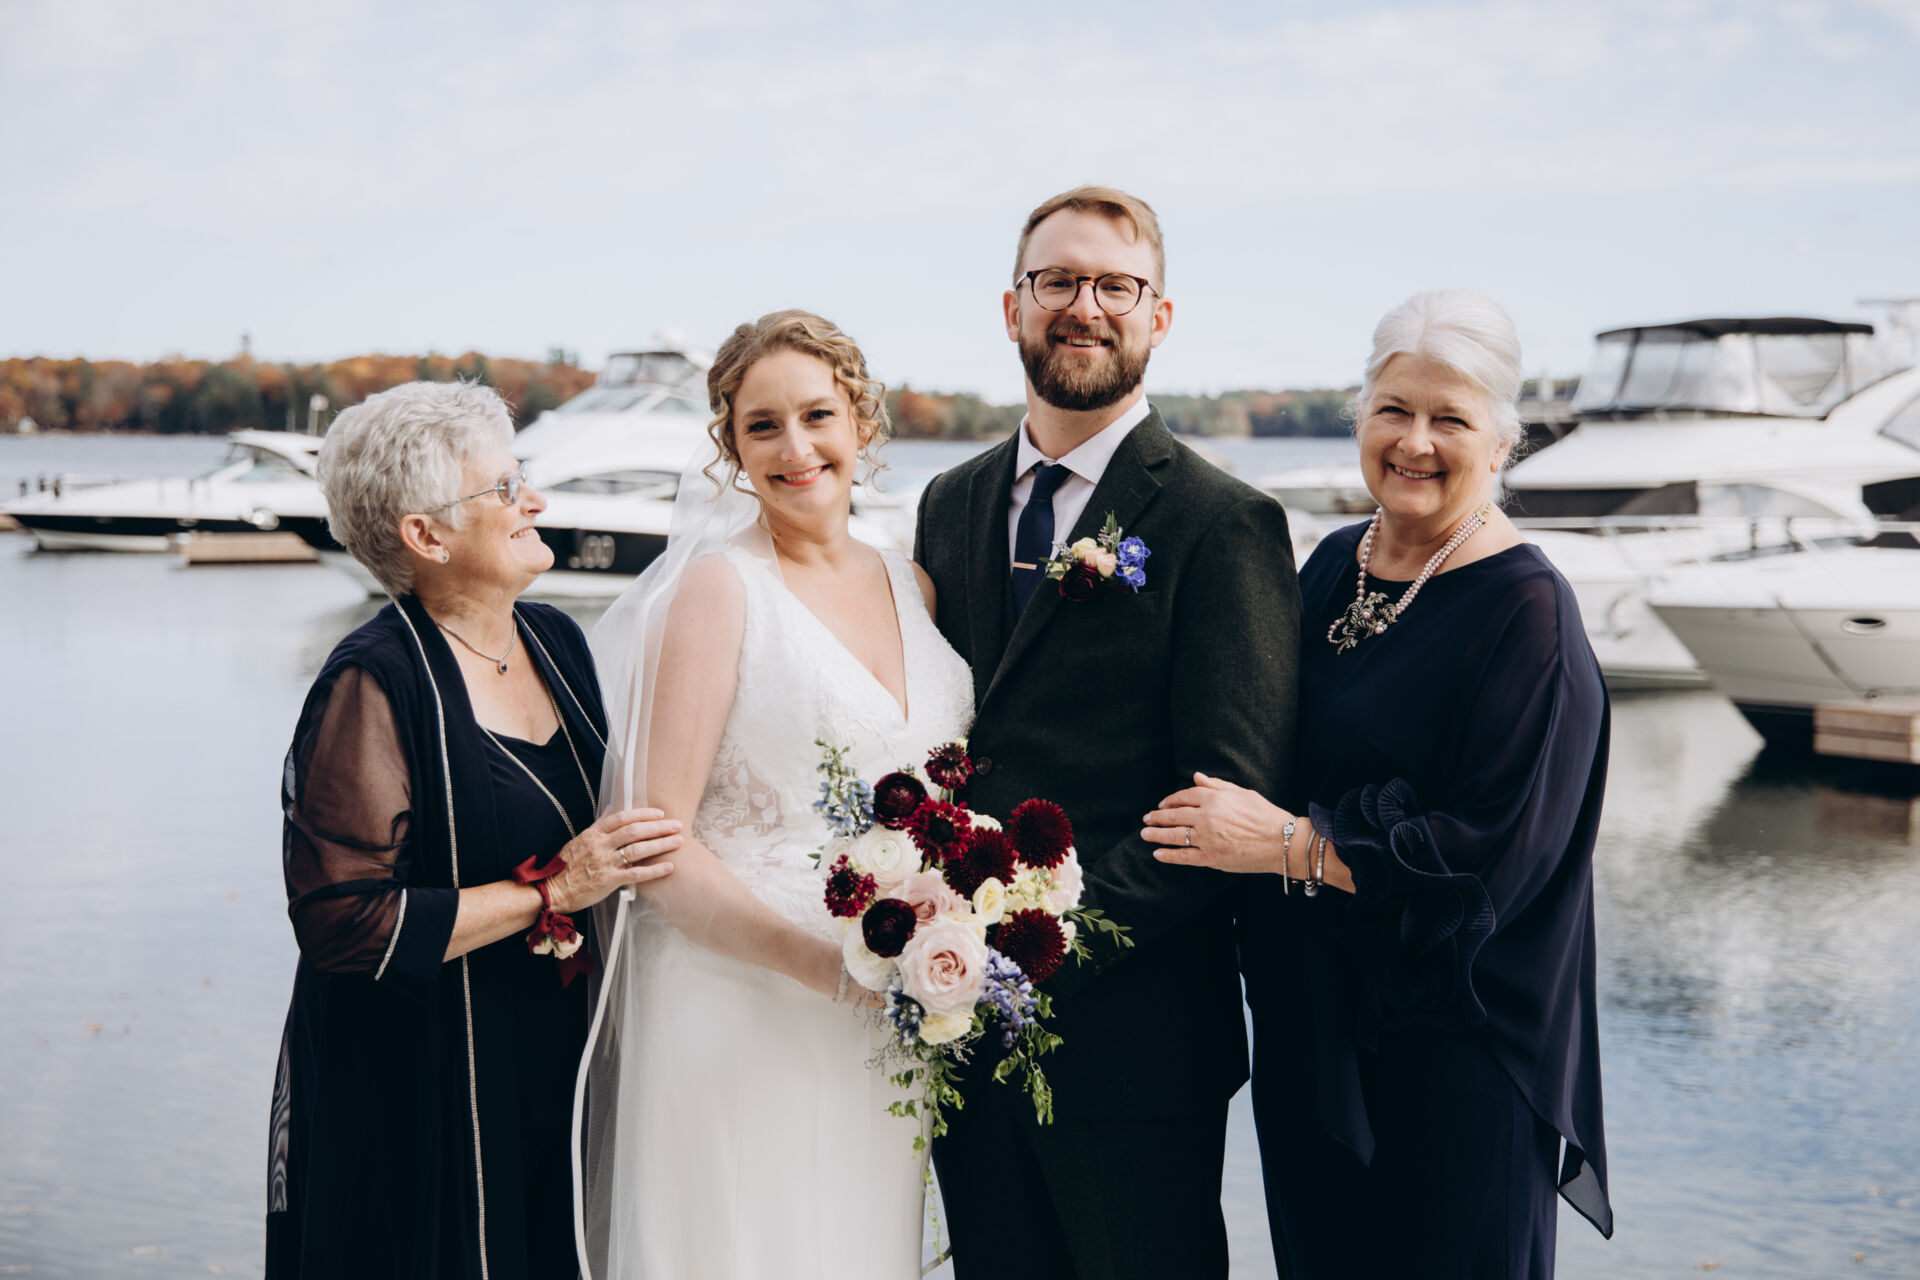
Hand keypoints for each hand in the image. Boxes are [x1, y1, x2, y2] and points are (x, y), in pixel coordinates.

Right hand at [546, 807, 681, 913]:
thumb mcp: (578, 841)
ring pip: (638, 850)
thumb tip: (612, 810)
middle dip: (659, 827)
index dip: (643, 813)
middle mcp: (599, 846)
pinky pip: (636, 874)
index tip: (660, 813)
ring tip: (678, 841)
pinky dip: (654, 870)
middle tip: (676, 825)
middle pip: (634, 831)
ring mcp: (604, 863)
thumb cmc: (566, 867)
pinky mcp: (608, 881)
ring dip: (661, 844)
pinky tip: (668, 867)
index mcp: (593, 834)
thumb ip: (598, 828)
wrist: (553, 891)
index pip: (622, 817)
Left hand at [1141, 773, 1289, 873]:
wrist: (1282, 841)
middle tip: (1147, 819)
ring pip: (1174, 835)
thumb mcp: (1242, 793)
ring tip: (1144, 834)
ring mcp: (1207, 838)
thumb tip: (1197, 777)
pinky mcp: (1212, 857)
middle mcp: (1207, 817)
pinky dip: (1169, 856)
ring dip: (1156, 834)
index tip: (1162, 804)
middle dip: (1157, 817)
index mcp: (1214, 798)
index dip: (1170, 800)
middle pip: (1174, 815)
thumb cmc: (1265, 815)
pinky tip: (1157, 854)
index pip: (1184, 796)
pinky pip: (1184, 857)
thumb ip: (1217, 785)